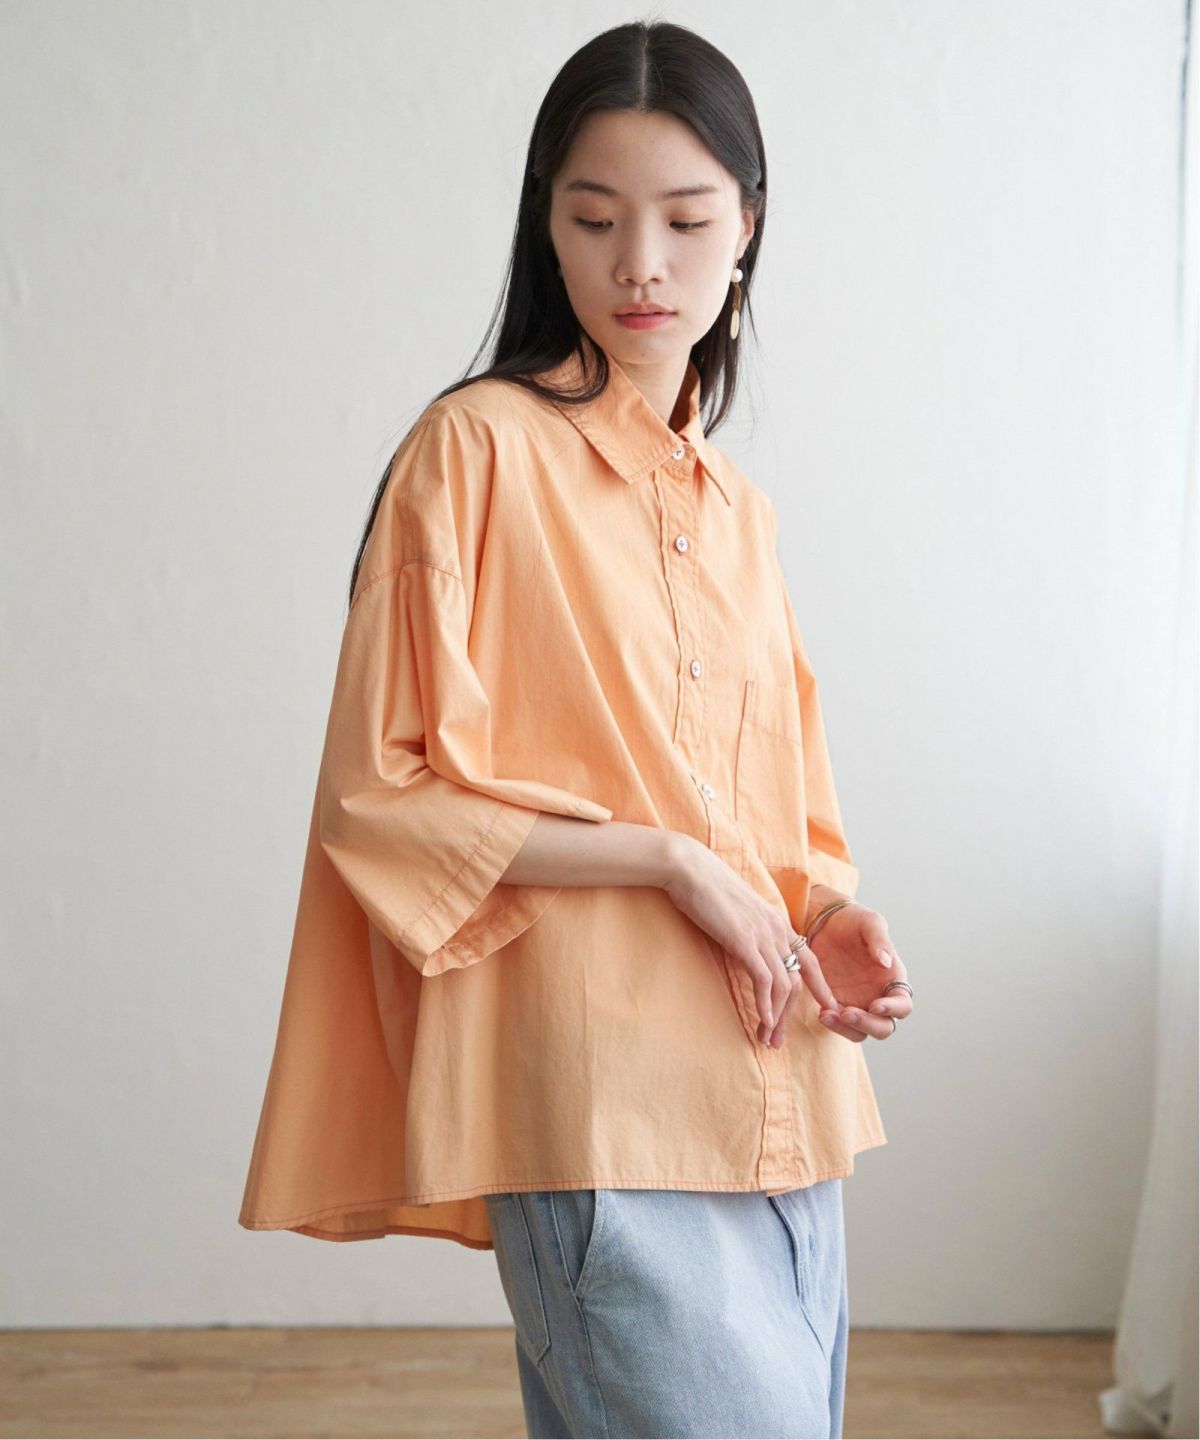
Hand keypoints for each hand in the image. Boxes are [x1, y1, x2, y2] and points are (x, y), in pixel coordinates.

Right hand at [662, 835, 842, 1044]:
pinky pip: (764, 979)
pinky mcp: (744, 940)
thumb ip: (749, 932)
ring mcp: (763, 935)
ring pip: (783, 985)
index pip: (809, 960)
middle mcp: (777, 929)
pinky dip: (765, 1004)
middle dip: (790, 1016)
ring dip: (777, 1018)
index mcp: (777, 922)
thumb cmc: (707, 889)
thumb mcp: (737, 913)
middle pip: (797, 981)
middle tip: (778, 1041)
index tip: (826, 1010)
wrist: (690, 868)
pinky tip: (762, 1020)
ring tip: (767, 1040)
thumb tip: (746, 953)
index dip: (820, 987)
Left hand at [767, 902, 911, 1046]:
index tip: (875, 1005)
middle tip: (847, 1013)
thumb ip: (880, 940)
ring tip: (827, 1014)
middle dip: (868, 1024)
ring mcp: (857, 1003)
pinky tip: (821, 1011)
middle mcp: (878, 996)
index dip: (893, 1009)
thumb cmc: (852, 920)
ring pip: (861, 1032)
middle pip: (884, 1027)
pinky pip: (839, 1023)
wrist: (824, 922)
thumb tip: (886, 961)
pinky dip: (832, 1023)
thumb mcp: (868, 922)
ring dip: (846, 1028)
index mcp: (892, 979)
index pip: (902, 1005)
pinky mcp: (837, 1004)